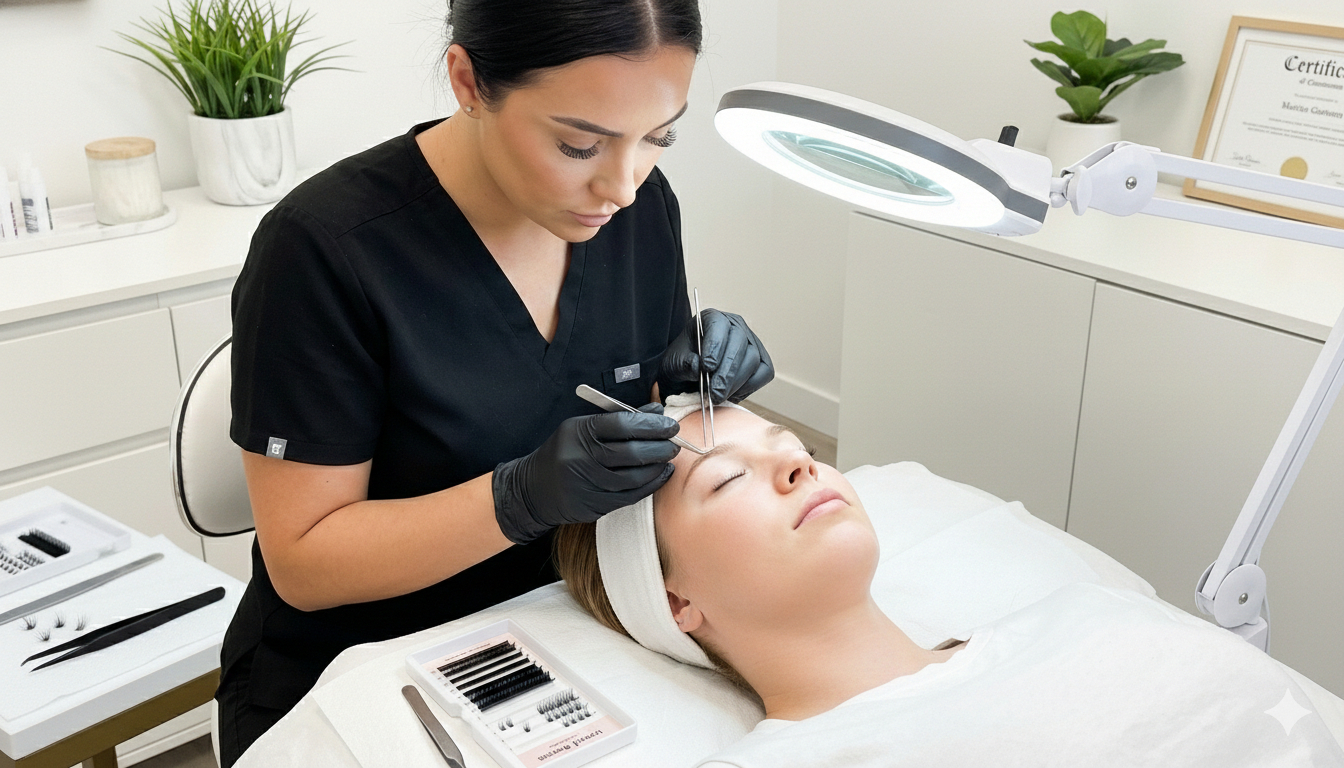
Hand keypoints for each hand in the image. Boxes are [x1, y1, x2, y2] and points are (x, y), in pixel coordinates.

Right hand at [492, 404, 679, 543]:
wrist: (533, 489)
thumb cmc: (564, 452)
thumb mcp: (581, 428)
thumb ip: (618, 419)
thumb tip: (656, 413)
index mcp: (578, 432)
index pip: (621, 425)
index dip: (650, 424)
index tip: (668, 424)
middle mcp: (581, 458)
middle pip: (630, 452)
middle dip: (659, 446)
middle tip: (674, 442)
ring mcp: (587, 484)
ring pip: (633, 477)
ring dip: (657, 466)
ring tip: (669, 457)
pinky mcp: (593, 505)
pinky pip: (630, 495)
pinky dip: (650, 484)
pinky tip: (661, 475)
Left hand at [659, 309, 774, 403]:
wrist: (687, 378)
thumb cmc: (682, 366)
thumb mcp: (674, 364)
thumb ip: (683, 364)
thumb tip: (696, 366)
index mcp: (712, 319)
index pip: (718, 325)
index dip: (715, 346)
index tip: (706, 367)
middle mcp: (735, 327)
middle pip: (739, 344)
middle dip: (727, 372)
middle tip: (715, 393)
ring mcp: (751, 343)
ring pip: (753, 360)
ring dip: (736, 382)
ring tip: (718, 397)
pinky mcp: (761, 362)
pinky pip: (764, 373)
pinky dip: (749, 386)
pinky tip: (732, 394)